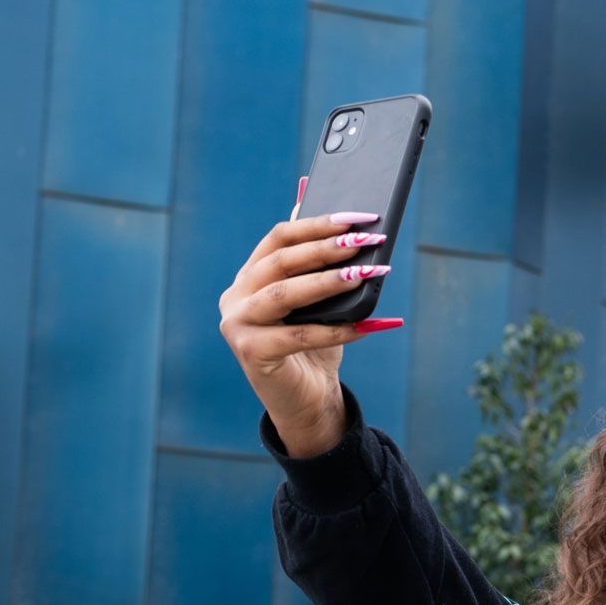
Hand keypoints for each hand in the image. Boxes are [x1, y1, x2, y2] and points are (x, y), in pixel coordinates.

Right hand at [216, 180, 401, 456]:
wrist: (307, 401)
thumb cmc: (315, 344)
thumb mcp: (318, 299)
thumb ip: (314, 257)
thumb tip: (323, 203)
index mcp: (250, 275)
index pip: (280, 236)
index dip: (319, 223)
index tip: (360, 216)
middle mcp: (235, 296)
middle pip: (282, 260)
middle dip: (328, 248)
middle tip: (369, 240)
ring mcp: (237, 324)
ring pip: (285, 294)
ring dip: (330, 281)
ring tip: (369, 273)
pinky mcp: (251, 353)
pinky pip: (299, 336)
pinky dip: (336, 329)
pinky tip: (369, 324)